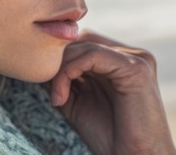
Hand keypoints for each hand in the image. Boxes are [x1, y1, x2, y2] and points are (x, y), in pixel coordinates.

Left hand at [41, 30, 175, 154]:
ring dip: (62, 69)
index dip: (59, 57)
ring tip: (57, 97)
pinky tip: (62, 95)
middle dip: (59, 61)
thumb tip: (39, 62)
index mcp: (120, 60)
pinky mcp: (136, 68)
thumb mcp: (77, 102)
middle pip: (82, 39)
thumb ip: (63, 79)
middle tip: (48, 89)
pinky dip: (70, 70)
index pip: (82, 41)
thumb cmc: (110, 137)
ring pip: (85, 45)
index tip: (43, 84)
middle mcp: (130, 54)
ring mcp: (136, 58)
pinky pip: (93, 55)